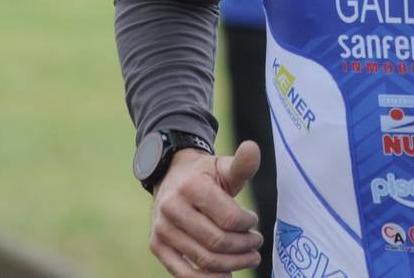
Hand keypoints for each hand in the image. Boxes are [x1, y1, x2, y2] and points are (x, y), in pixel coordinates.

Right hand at [149, 140, 264, 276]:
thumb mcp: (223, 166)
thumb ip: (241, 164)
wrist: (170, 177)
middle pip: (218, 241)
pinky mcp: (157, 245)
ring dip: (232, 264)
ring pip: (204, 260)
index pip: (229, 218)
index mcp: (191, 186)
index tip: (253, 221)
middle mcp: (172, 207)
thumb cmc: (204, 175)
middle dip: (244, 247)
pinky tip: (227, 276)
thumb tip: (253, 148)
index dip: (248, 224)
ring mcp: (162, 229)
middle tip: (256, 244)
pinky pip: (183, 273)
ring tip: (249, 258)